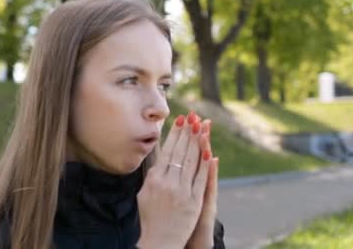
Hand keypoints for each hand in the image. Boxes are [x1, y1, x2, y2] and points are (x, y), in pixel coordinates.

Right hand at [136, 112, 212, 248]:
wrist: (156, 242)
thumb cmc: (148, 219)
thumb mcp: (143, 194)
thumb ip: (152, 177)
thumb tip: (157, 160)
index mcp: (154, 179)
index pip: (167, 151)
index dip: (175, 134)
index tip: (180, 120)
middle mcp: (167, 183)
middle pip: (180, 152)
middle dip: (188, 132)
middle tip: (193, 116)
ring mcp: (181, 192)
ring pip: (191, 162)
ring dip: (197, 142)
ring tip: (201, 127)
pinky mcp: (193, 203)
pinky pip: (200, 180)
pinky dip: (205, 165)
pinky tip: (209, 151)